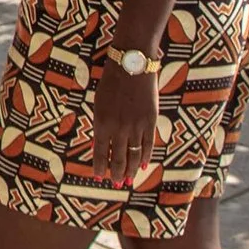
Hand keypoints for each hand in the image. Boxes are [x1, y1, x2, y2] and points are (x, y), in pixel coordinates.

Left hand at [91, 65, 159, 185]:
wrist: (131, 64)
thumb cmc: (111, 82)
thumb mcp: (99, 103)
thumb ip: (102, 124)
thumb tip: (104, 143)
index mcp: (101, 122)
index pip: (100, 152)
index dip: (99, 167)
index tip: (98, 177)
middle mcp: (118, 128)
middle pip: (118, 158)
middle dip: (116, 173)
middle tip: (116, 183)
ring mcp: (136, 126)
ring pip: (133, 155)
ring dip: (130, 170)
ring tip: (127, 180)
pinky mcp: (150, 122)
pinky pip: (148, 145)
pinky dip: (144, 157)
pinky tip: (141, 166)